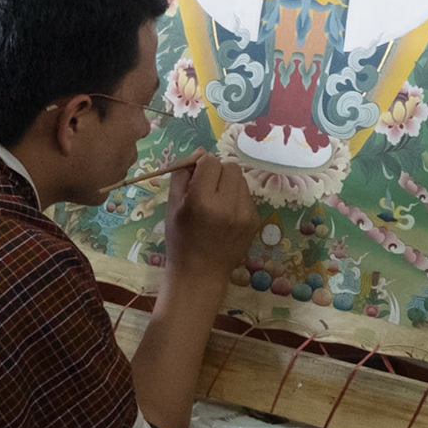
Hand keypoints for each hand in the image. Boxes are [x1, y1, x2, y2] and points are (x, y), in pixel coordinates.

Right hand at [161, 149, 258, 290]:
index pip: (210, 161)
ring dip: (228, 184)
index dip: (200, 166)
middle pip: (230, 167)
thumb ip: (182, 174)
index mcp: (202, 200)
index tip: (194, 178)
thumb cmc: (180, 239)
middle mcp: (227, 205)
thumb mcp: (172, 204)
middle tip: (206, 188)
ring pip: (241, 179)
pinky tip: (225, 215)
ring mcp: (245, 214)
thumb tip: (200, 154)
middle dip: (217, 172)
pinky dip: (236, 198)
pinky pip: (247, 196)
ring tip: (217, 202)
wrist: (200, 274)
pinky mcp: (254, 221)